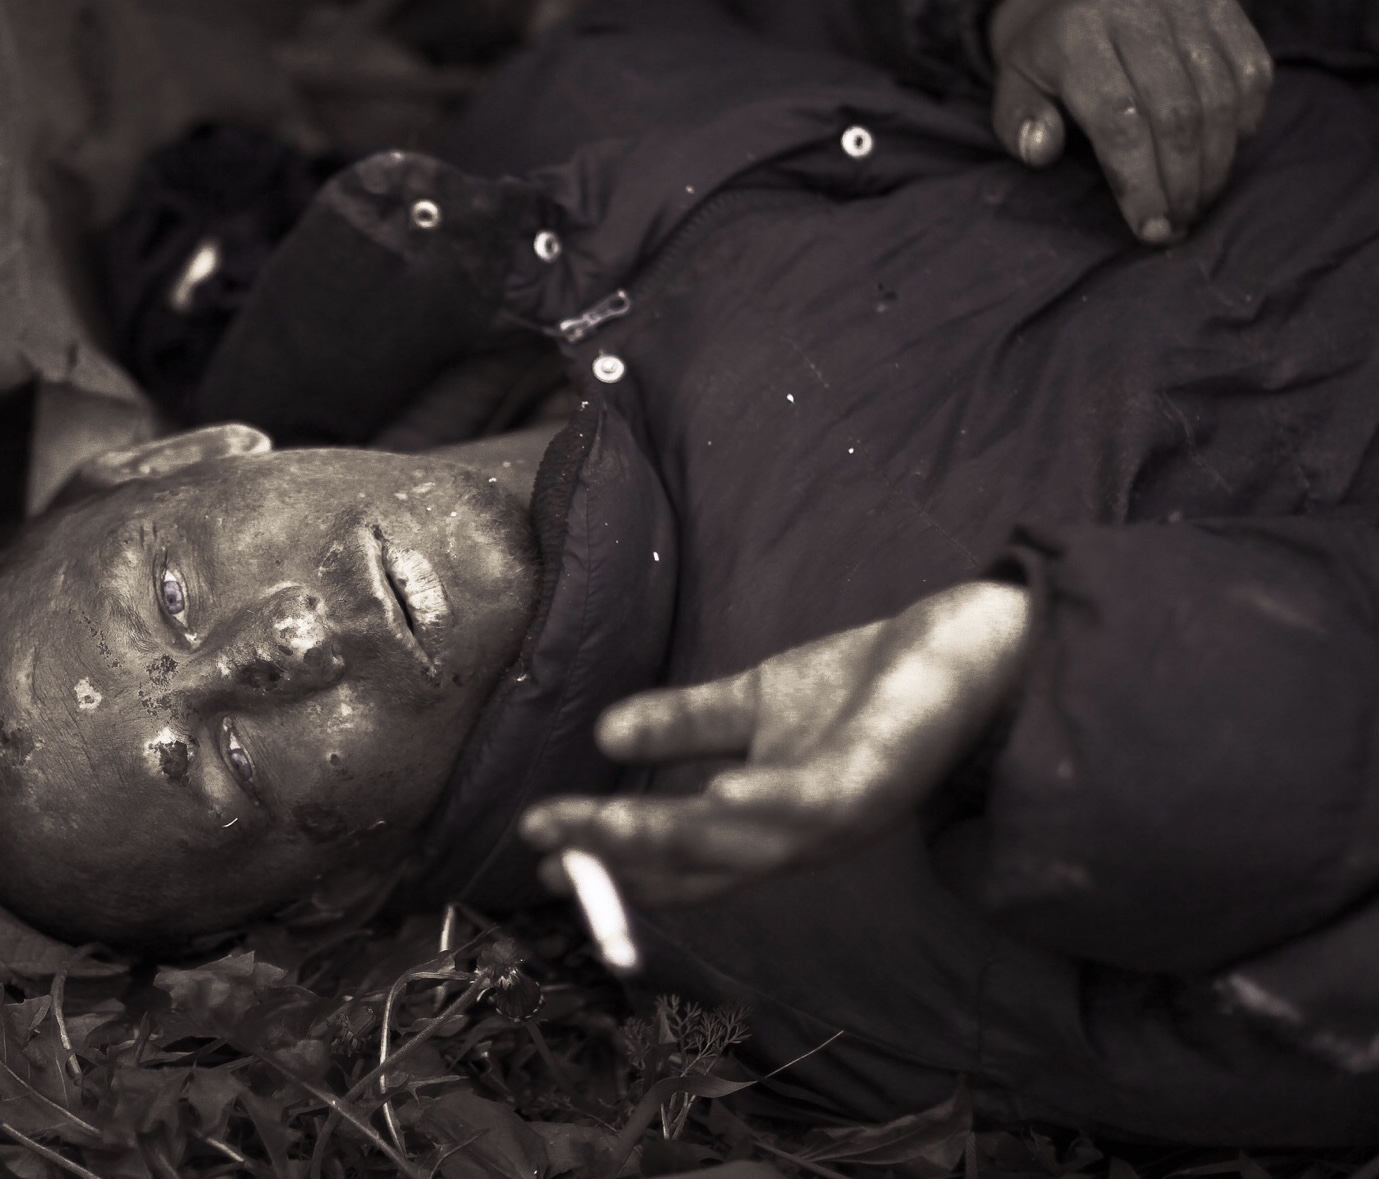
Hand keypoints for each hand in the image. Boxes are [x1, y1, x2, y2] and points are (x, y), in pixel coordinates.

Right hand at [519, 581, 1031, 905]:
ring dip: (658, 837)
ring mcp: (835, 816)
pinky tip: (712, 796)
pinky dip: (759, 807)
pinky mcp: (872, 782)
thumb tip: (606, 738)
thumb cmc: (867, 683)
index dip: (610, 857)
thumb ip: (688, 724)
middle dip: (614, 855)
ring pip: (734, 841)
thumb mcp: (756, 701)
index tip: (541, 852)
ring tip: (590, 825)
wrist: (966, 648)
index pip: (678, 855)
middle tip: (541, 845)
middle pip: (692, 860)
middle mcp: (796, 835)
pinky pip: (808, 805)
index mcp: (766, 821)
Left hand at [988, 0, 1273, 245]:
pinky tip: (1220, 153)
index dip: (1139, 182)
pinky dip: (1243, 120)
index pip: (1119, 119)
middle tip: (1177, 224)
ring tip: (1197, 201)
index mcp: (1076, 33)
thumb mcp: (1013, 92)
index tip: (1150, 229)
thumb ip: (1018, 125)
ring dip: (1215, 163)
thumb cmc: (1045, 64)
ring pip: (1219, 96)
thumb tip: (1041, 150)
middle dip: (1181, 182)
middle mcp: (1133, 6)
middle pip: (1176, 113)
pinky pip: (1252, 70)